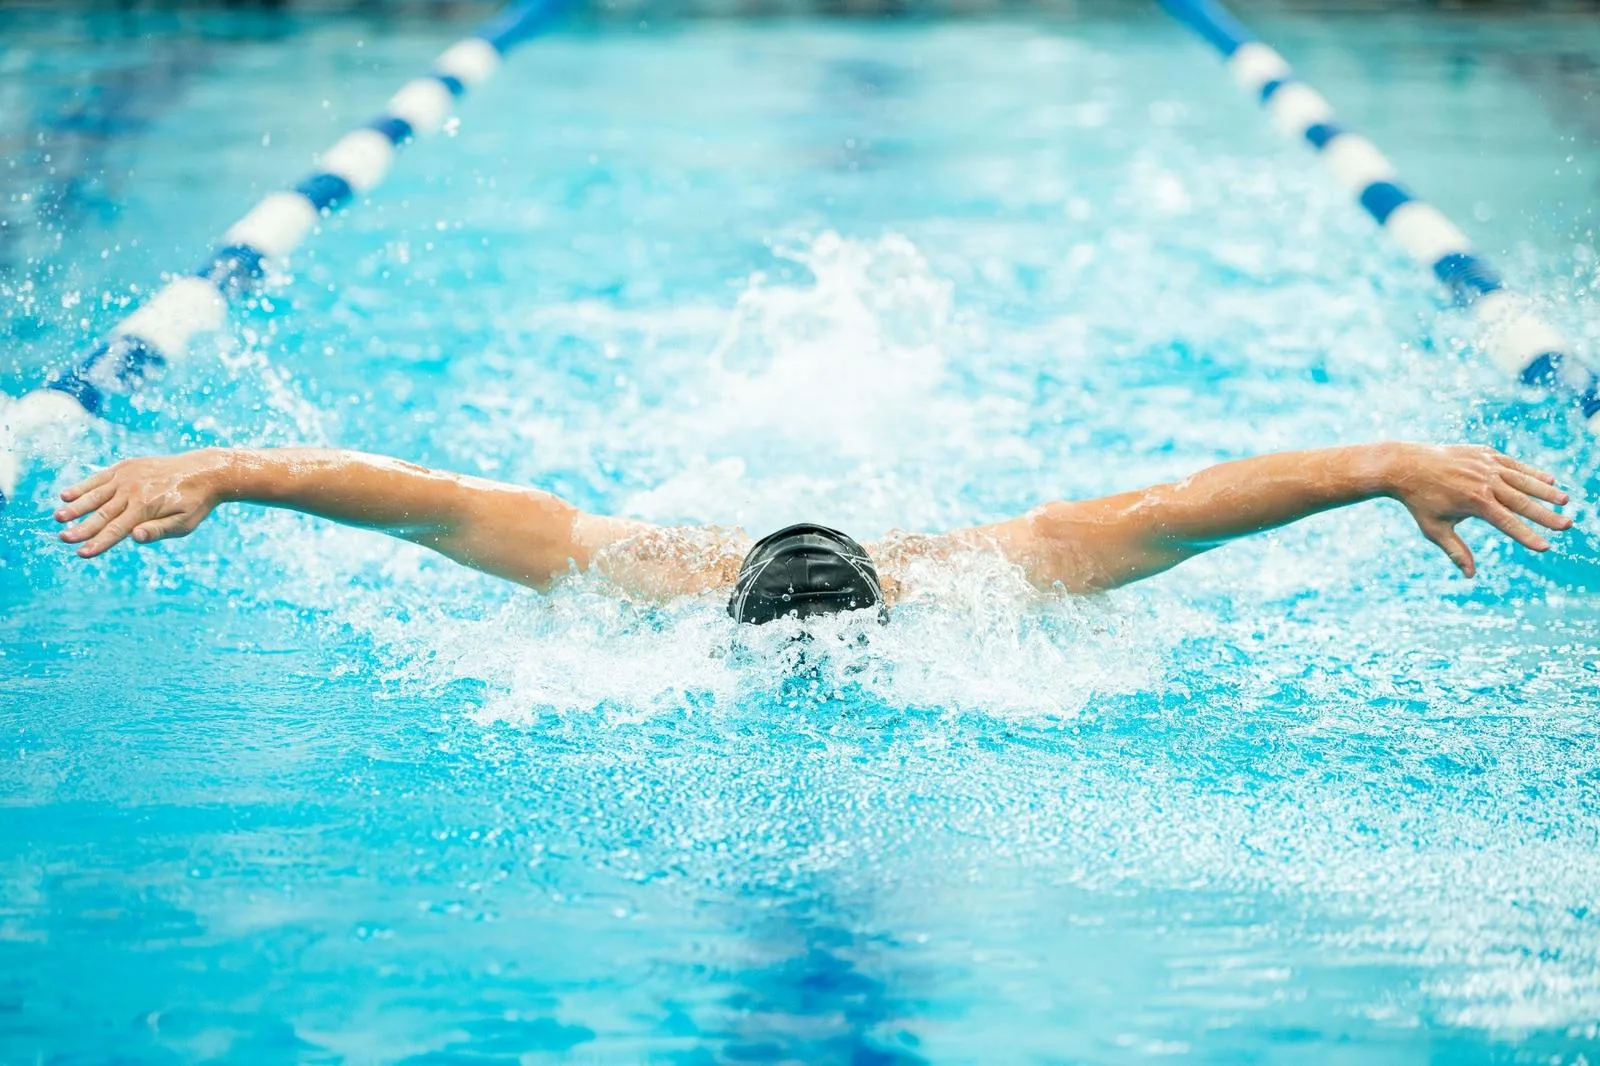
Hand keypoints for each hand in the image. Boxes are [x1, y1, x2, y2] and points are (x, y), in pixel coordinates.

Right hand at [54, 450, 233, 557]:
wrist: (205, 471)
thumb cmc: (195, 502)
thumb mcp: (185, 522)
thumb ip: (159, 530)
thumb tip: (135, 537)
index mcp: (146, 507)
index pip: (117, 530)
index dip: (99, 543)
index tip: (82, 554)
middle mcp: (133, 491)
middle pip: (102, 514)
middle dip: (81, 528)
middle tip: (62, 538)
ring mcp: (128, 477)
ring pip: (96, 495)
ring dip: (76, 507)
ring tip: (58, 517)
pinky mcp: (126, 467)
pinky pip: (100, 478)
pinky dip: (83, 486)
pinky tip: (66, 495)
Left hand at [1384, 443, 1571, 576]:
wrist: (1406, 464)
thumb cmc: (1419, 501)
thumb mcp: (1434, 529)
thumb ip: (1455, 550)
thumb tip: (1470, 575)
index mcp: (1474, 502)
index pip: (1508, 523)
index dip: (1527, 536)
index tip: (1545, 547)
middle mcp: (1485, 482)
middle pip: (1522, 502)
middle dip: (1546, 515)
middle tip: (1568, 525)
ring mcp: (1486, 465)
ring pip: (1522, 480)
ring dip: (1545, 491)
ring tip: (1565, 501)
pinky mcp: (1485, 454)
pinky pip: (1513, 464)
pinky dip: (1530, 472)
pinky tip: (1547, 480)